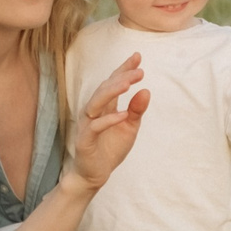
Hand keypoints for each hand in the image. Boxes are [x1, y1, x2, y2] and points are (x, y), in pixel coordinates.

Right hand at [70, 54, 148, 190]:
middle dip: (121, 78)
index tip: (138, 56)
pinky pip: (95, 127)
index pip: (113, 83)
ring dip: (111, 92)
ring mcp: (87, 125)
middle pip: (105, 89)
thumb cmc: (110, 148)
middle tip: (139, 70)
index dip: (124, 69)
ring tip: (128, 84)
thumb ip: (136, 110)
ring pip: (96, 103)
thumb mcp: (129, 127)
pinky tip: (122, 114)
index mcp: (104, 106)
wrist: (95, 174)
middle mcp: (93, 112)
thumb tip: (146, 90)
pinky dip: (108, 120)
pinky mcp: (85, 140)